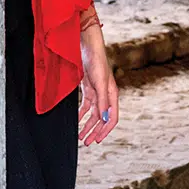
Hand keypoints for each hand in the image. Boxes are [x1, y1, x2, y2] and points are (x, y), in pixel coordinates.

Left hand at [79, 20, 118, 145]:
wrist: (87, 45)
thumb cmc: (96, 61)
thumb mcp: (99, 83)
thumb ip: (102, 101)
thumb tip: (104, 119)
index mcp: (112, 95)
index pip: (112, 118)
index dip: (105, 130)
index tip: (97, 140)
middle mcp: (106, 95)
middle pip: (102, 118)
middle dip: (95, 131)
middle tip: (86, 143)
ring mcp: (97, 92)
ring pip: (93, 114)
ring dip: (87, 125)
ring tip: (80, 136)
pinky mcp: (88, 88)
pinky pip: (86, 106)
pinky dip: (81, 114)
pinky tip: (76, 120)